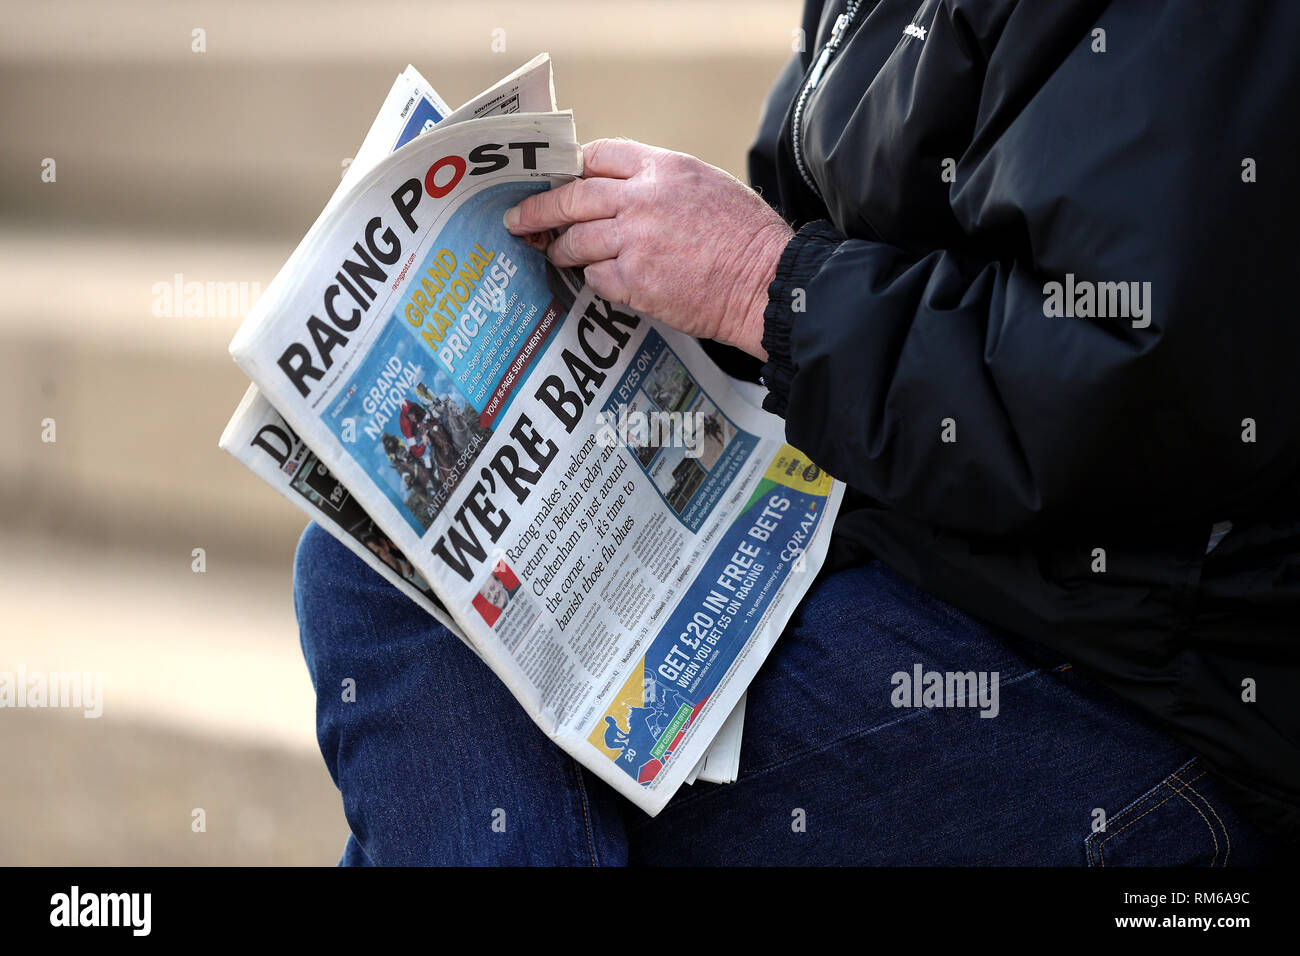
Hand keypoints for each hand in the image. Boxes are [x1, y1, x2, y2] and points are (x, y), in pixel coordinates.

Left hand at [504, 139, 792, 359]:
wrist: (766, 282)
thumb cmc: (747, 239)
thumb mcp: (707, 185)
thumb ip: (662, 183)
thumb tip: (622, 193)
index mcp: (663, 168)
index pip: (598, 155)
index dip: (572, 169)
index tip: (558, 180)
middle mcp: (643, 199)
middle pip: (572, 196)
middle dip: (540, 209)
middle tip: (520, 219)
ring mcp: (634, 241)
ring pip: (576, 240)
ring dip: (562, 250)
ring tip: (558, 255)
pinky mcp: (634, 281)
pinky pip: (595, 277)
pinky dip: (594, 279)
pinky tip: (604, 281)